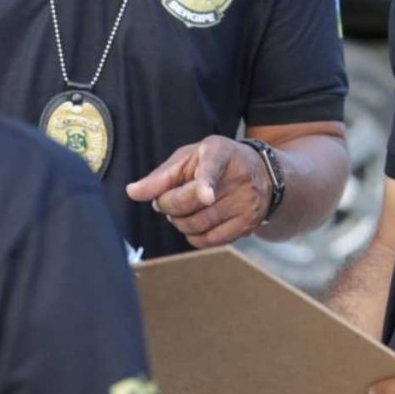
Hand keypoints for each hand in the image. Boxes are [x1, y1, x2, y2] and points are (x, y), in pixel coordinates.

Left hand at [126, 136, 271, 248]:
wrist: (262, 173)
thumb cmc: (215, 162)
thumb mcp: (189, 158)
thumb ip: (160, 176)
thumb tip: (132, 192)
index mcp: (219, 153)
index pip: (212, 168)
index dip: (205, 183)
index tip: (205, 196)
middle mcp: (237, 178)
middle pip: (191, 203)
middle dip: (168, 204)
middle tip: (166, 199)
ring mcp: (246, 204)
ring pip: (197, 225)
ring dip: (179, 221)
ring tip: (182, 209)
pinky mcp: (248, 225)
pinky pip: (209, 241)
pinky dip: (193, 236)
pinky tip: (195, 223)